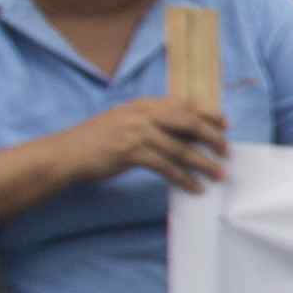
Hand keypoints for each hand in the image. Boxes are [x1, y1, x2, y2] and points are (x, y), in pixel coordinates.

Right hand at [58, 99, 232, 195]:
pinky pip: (166, 167)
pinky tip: (194, 188)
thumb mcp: (125, 123)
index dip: (207, 113)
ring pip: (180, 148)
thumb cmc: (96, 142)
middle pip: (188, 122)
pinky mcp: (130, 152)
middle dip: (212, 137)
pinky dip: (184, 178)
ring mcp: (136, 132)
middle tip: (227, 152)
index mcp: (142, 104)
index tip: (225, 124)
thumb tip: (185, 135)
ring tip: (218, 174)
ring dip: (203, 163)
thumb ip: (152, 124)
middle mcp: (142, 114)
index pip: (183, 104)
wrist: (65, 154)